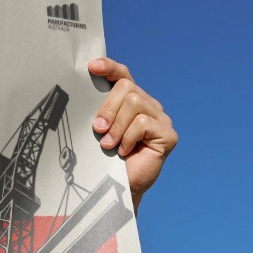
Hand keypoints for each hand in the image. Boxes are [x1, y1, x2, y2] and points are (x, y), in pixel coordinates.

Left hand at [89, 57, 177, 205]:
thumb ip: (99, 109)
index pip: (123, 75)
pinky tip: (124, 151)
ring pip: (134, 104)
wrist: (116, 186)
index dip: (109, 67)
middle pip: (127, 87)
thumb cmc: (105, 156)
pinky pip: (143, 123)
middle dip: (108, 108)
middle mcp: (149, 105)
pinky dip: (128, 137)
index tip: (92, 67)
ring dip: (116, 126)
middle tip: (98, 129)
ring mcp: (161, 119)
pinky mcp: (168, 134)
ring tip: (109, 144)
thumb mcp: (100, 127)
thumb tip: (83, 90)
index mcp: (131, 99)